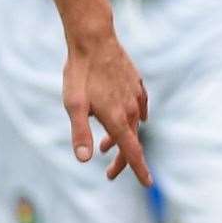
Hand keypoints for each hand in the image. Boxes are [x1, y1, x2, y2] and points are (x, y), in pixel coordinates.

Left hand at [62, 29, 151, 186]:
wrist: (94, 38)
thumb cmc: (80, 73)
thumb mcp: (73, 105)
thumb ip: (80, 133)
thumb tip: (84, 160)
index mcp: (117, 118)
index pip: (132, 151)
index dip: (138, 170)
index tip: (148, 184)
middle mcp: (130, 109)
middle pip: (132, 141)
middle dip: (122, 159)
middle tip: (109, 173)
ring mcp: (135, 94)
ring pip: (133, 124)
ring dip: (122, 138)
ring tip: (105, 146)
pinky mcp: (136, 82)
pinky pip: (140, 106)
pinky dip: (136, 118)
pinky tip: (134, 119)